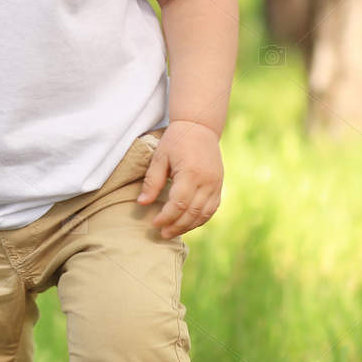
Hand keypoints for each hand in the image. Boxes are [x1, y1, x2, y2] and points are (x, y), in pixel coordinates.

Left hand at [136, 119, 222, 238]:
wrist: (200, 127)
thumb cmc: (176, 140)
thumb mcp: (160, 157)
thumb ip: (152, 181)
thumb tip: (142, 204)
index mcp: (191, 173)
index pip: (179, 204)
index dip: (166, 217)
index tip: (154, 223)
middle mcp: (207, 181)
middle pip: (192, 212)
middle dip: (176, 226)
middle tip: (162, 234)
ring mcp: (216, 184)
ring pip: (204, 213)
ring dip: (188, 226)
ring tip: (173, 232)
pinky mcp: (219, 185)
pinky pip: (212, 208)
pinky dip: (200, 219)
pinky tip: (188, 223)